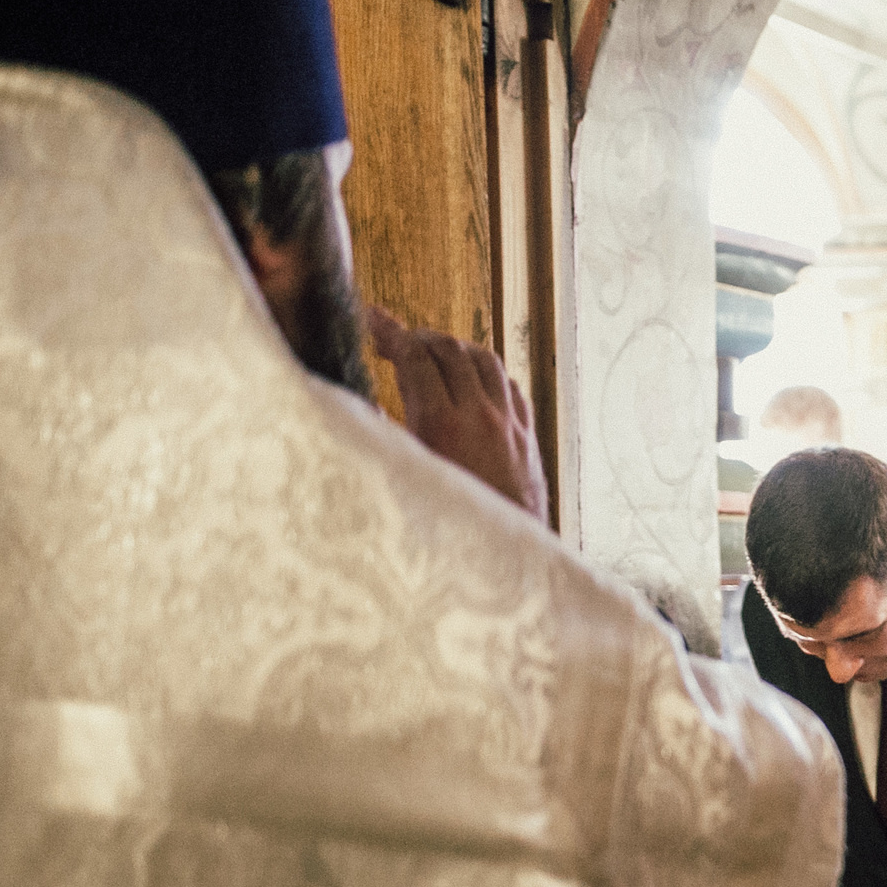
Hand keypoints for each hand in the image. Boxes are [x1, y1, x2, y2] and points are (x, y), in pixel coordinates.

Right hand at [365, 305, 548, 522]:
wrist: (505, 568)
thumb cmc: (446, 533)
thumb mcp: (400, 481)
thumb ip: (379, 435)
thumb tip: (357, 403)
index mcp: (442, 424)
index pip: (415, 357)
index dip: (389, 332)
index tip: (371, 318)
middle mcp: (482, 417)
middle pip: (450, 350)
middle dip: (418, 336)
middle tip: (392, 338)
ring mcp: (511, 426)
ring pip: (486, 361)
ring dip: (455, 348)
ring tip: (430, 351)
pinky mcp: (529, 439)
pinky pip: (510, 386)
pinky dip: (488, 372)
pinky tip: (473, 378)